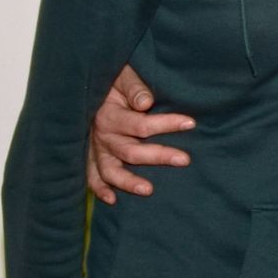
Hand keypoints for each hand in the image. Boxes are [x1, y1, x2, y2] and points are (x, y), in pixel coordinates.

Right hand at [87, 64, 193, 203]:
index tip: (191, 123)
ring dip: (128, 182)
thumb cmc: (112, 81)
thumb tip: (146, 102)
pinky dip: (99, 190)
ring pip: (110, 171)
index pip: (141, 124)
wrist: (86, 86)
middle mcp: (102, 135)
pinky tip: (113, 200)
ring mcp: (96, 149)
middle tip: (185, 159)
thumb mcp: (122, 77)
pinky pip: (91, 177)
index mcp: (109, 115)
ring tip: (149, 191)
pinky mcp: (91, 157)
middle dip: (158, 156)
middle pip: (131, 152)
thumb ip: (134, 87)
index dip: (167, 124)